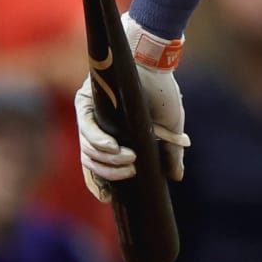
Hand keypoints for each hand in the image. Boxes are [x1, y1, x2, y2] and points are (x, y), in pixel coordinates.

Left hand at [75, 15, 191, 201]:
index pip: (97, 165)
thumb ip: (171, 153)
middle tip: (132, 172)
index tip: (109, 198)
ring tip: (131, 159)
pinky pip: (86, 129)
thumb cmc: (162, 92)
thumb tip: (176, 177)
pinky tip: (114, 148)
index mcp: (111, 135)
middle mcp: (95, 127)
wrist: (156, 62)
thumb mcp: (171, 128)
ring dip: (109, 160)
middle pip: (90, 162)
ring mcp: (88, 116)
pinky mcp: (85, 103)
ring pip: (88, 150)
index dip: (99, 183)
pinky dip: (99, 142)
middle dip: (110, 173)